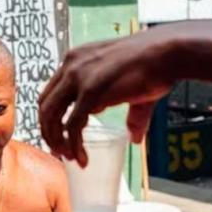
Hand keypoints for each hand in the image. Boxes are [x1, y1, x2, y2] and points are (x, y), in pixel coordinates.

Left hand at [38, 29, 176, 164]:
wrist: (167, 52)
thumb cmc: (153, 65)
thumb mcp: (129, 87)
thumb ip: (127, 111)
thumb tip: (134, 136)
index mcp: (76, 59)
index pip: (50, 92)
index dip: (49, 118)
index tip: (58, 136)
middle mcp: (71, 66)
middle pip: (45, 106)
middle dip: (48, 132)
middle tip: (59, 151)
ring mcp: (79, 77)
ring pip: (52, 117)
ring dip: (56, 141)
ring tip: (68, 158)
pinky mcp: (90, 91)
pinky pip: (72, 125)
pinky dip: (74, 145)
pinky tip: (82, 158)